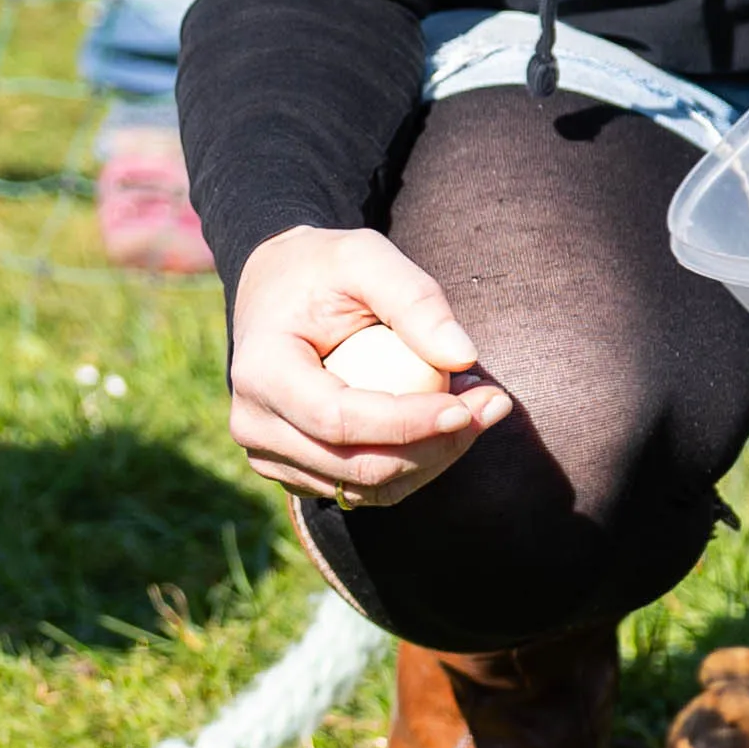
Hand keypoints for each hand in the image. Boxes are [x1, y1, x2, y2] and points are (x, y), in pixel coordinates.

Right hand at [226, 225, 513, 509]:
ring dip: (434, 457)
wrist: (276, 288)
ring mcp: (271, 456)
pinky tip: (443, 423)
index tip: (468, 407)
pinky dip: (415, 464)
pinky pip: (366, 490)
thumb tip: (463, 358)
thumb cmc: (323, 269)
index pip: (338, 420)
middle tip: (493, 403)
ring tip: (474, 406)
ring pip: (368, 489)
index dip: (407, 424)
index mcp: (261, 372)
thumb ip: (416, 299)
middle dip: (436, 445)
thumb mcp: (367, 257)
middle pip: (357, 466)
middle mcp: (255, 425)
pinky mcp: (297, 472)